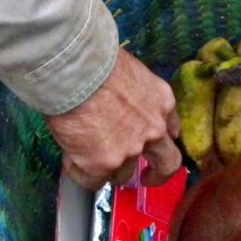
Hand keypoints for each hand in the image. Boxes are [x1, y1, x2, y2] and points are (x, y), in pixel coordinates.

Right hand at [45, 49, 181, 189]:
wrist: (75, 70)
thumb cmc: (94, 59)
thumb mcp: (130, 73)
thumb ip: (133, 95)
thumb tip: (116, 104)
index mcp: (162, 103)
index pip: (171, 130)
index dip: (159, 139)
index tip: (151, 143)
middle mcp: (153, 130)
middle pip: (166, 164)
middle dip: (158, 175)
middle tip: (147, 179)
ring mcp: (129, 151)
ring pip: (123, 174)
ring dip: (107, 168)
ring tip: (85, 155)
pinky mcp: (102, 164)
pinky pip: (92, 181)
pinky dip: (80, 173)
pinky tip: (70, 159)